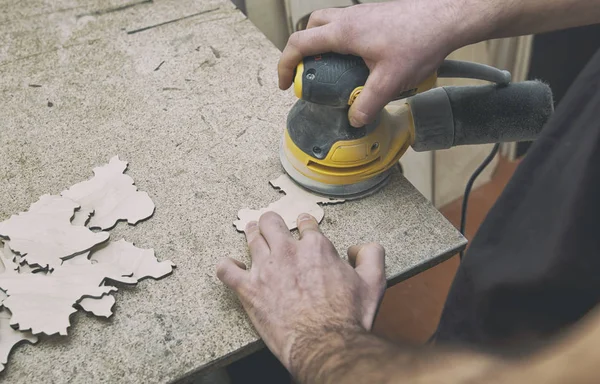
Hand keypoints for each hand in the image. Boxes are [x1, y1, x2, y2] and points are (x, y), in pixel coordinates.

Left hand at [216, 211, 385, 372]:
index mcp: (315, 247)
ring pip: (251, 239)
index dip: (304, 224)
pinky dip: (225, 266)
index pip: (305, 224)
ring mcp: (265, 269)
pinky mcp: (249, 289)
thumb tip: (358, 247)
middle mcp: (288, 252)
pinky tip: (228, 266)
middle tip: (270, 225)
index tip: (302, 227)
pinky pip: (227, 270)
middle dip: (271, 222)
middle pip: (271, 223)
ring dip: (251, 233)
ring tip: (251, 231)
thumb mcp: (373, 282)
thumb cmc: (347, 317)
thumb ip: (371, 256)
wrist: (325, 343)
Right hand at [278, 0, 471, 126]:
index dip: (285, 64)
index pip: (300, 44)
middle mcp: (349, 19)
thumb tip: (354, 119)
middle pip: (311, 28)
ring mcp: (363, 15)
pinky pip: (348, 26)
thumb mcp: (391, 80)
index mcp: (344, 32)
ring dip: (323, 45)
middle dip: (302, 51)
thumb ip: (369, 102)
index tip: (284, 83)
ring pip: (329, 24)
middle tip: (308, 74)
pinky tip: (360, 62)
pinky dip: (342, 42)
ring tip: (334, 71)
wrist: (446, 17)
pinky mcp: (376, 16)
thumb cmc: (420, 40)